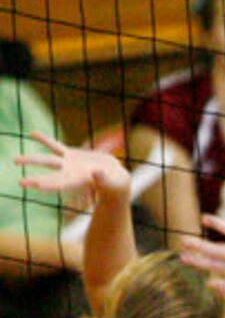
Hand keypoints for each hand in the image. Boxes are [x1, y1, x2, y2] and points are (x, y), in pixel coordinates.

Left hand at [15, 133, 130, 199]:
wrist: (115, 179)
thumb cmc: (115, 184)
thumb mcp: (111, 181)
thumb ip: (102, 177)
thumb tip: (96, 172)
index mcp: (77, 182)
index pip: (60, 184)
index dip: (48, 183)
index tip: (35, 185)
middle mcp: (69, 174)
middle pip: (48, 175)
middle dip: (34, 179)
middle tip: (20, 183)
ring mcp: (68, 164)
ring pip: (46, 160)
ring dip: (31, 160)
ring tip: (14, 160)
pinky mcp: (72, 155)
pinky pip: (55, 146)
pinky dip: (44, 139)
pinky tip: (31, 133)